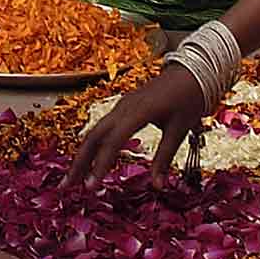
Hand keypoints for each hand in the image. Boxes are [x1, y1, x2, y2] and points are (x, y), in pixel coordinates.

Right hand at [66, 66, 208, 188]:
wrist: (192, 71)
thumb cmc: (189, 98)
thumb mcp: (180, 130)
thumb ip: (165, 158)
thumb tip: (157, 187)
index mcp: (138, 112)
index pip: (112, 141)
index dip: (100, 164)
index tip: (91, 186)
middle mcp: (123, 107)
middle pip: (94, 136)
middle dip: (79, 161)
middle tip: (67, 186)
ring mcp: (121, 105)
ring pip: (95, 131)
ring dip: (82, 154)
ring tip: (73, 178)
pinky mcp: (123, 107)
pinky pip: (103, 127)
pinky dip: (93, 145)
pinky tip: (90, 159)